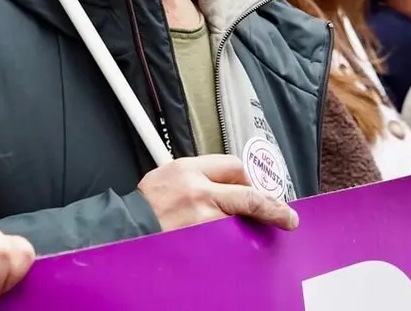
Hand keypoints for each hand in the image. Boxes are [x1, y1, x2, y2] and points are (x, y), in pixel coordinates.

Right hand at [137, 155, 298, 231]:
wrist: (124, 227)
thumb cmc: (146, 204)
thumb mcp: (170, 175)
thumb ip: (200, 177)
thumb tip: (231, 184)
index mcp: (189, 169)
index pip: (234, 167)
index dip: (252, 179)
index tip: (263, 188)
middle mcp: (197, 190)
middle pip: (247, 194)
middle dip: (272, 205)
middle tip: (287, 216)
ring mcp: (199, 217)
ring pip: (240, 216)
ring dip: (255, 223)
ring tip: (270, 228)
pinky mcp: (197, 239)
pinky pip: (226, 239)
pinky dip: (237, 241)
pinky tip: (243, 244)